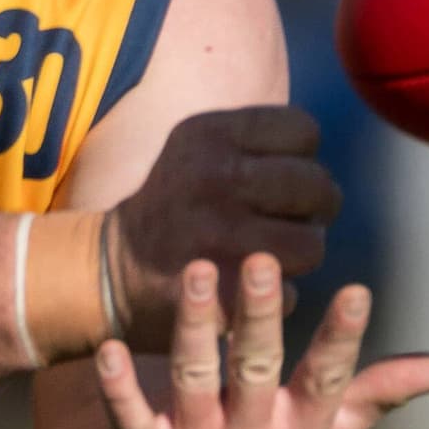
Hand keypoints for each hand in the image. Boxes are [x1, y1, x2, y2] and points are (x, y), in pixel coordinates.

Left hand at [89, 256, 428, 428]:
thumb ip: (384, 393)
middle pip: (257, 371)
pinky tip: (109, 349)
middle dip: (260, 317)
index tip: (355, 291)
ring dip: (196, 328)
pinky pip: (131, 423)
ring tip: (200, 272)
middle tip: (261, 261)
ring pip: (194, 383)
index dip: (342, 339)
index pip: (329, 380)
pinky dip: (118, 388)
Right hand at [103, 108, 341, 342]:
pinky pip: (290, 292)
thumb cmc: (174, 206)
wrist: (108, 272)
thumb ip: (257, 143)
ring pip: (312, 245)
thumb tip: (321, 160)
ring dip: (302, 255)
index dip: (304, 157)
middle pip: (317, 186)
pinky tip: (250, 286)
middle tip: (296, 221)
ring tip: (276, 254)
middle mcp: (216, 178)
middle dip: (317, 207)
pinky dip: (278, 296)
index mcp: (210, 134)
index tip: (284, 175)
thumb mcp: (199, 149)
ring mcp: (219, 236)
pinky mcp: (222, 292)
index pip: (304, 132)